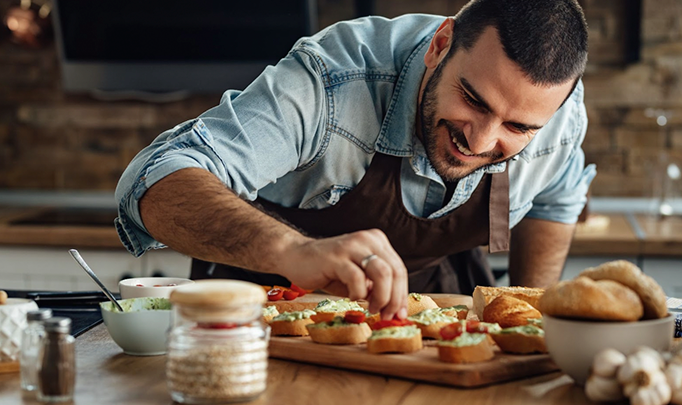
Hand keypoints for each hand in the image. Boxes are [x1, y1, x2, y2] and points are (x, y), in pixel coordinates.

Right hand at [278, 229, 408, 319]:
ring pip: (382, 273)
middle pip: (395, 271)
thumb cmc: (328, 270)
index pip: (399, 269)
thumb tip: (395, 308)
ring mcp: (352, 246)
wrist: (295, 257)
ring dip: (382, 297)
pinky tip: (352, 298)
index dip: (402, 294)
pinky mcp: (337, 257)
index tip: (399, 314)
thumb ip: (376, 287)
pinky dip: (359, 294)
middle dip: (395, 299)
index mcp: (376, 241)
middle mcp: (367, 240)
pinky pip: (358, 278)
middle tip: (387, 315)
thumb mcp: (358, 278)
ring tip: (372, 309)